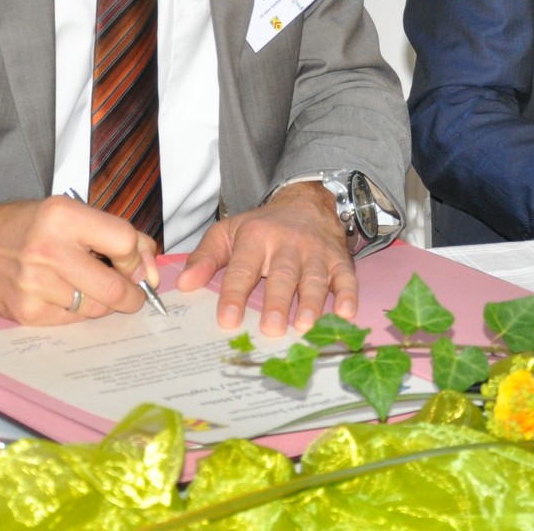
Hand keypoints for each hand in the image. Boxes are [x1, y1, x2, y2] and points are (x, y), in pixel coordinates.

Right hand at [0, 197, 160, 324]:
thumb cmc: (29, 226)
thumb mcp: (71, 212)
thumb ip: (116, 234)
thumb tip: (152, 269)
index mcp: (64, 216)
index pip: (124, 243)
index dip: (137, 258)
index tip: (134, 264)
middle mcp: (48, 250)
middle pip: (114, 287)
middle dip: (132, 295)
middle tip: (133, 293)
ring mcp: (35, 284)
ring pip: (96, 309)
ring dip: (105, 304)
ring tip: (93, 288)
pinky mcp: (27, 311)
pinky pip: (72, 320)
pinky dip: (78, 312)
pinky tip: (66, 295)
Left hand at [173, 182, 353, 336]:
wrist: (308, 203)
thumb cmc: (263, 227)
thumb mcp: (228, 233)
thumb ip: (205, 258)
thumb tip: (184, 284)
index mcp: (256, 238)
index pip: (243, 268)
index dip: (234, 294)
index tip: (227, 319)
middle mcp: (288, 245)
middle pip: (283, 275)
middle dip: (278, 302)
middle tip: (271, 329)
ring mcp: (317, 253)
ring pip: (315, 278)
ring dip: (312, 303)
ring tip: (305, 327)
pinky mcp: (340, 260)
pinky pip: (346, 278)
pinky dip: (348, 296)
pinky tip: (346, 314)